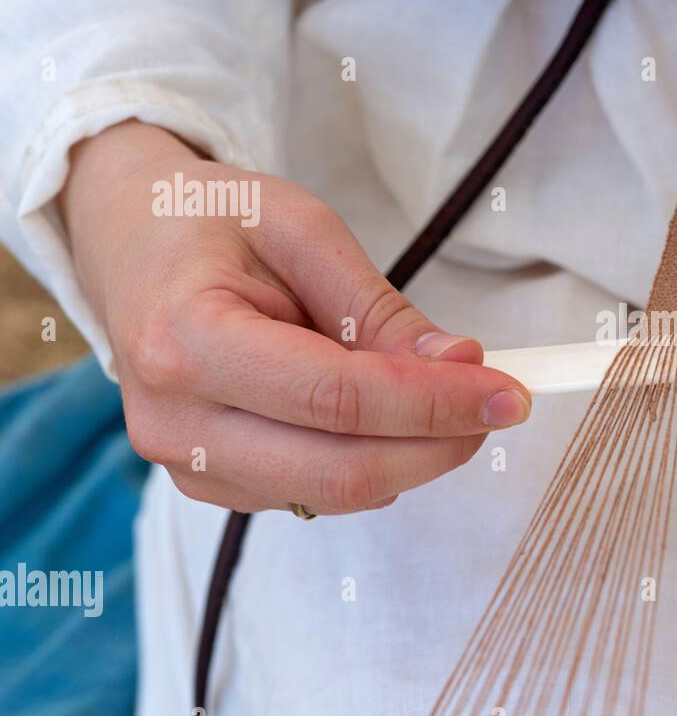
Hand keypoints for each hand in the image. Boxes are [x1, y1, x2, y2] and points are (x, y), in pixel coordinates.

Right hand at [61, 121, 530, 513]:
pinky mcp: (205, 483)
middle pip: (340, 470)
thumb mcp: (304, 231)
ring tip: (445, 397)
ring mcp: (184, 463)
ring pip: (333, 494)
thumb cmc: (213, 221)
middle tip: (498, 403)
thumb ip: (380, 309)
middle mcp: (174, 421)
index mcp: (186, 340)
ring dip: (413, 457)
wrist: (128, 240)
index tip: (509, 393)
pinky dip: (372, 464)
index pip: (338, 401)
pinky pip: (312, 495)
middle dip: (439, 445)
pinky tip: (388, 417)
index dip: (436, 405)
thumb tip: (459, 367)